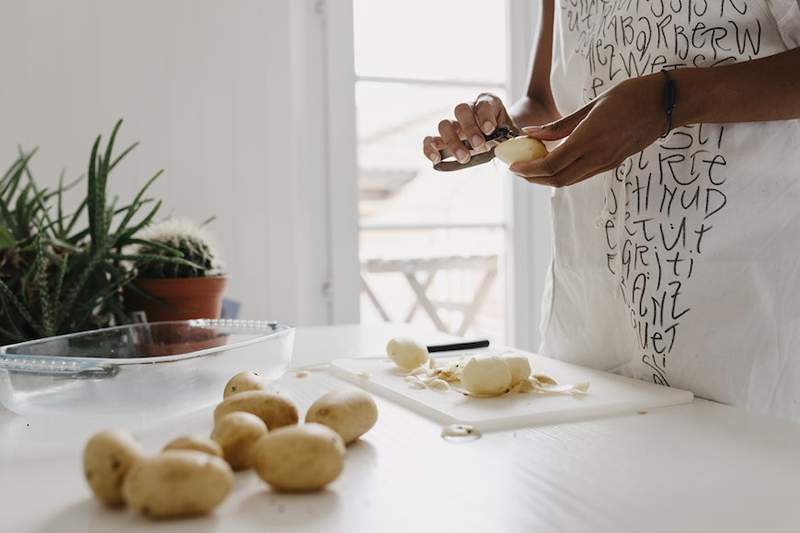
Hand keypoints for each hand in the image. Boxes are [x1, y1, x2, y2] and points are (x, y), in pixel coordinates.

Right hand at [422, 93, 514, 164]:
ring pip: (444, 124)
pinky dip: (430, 148)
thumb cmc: (507, 134)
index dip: (485, 115)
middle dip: (469, 128)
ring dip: (452, 141)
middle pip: (461, 110)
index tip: (490, 129)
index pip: (483, 104)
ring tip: (464, 157)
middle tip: (479, 145)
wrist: (501, 137)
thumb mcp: (514, 133)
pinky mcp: (443, 138)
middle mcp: (468, 110)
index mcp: (487, 103)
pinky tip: (436, 159)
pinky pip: (430, 139)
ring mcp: (454, 123)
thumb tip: (510, 147)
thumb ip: (512, 139)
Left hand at [510, 74, 664, 186]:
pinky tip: (553, 161)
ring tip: (530, 166)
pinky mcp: (612, 163)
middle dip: (533, 178)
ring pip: (569, 180)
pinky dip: (563, 172)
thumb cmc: (630, 95)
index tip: (512, 166)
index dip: (528, 168)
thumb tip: (530, 133)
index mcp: (591, 139)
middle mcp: (599, 156)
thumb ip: (560, 124)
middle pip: (557, 179)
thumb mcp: (591, 105)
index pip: (552, 164)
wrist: (668, 104)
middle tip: (517, 169)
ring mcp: (607, 163)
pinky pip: (581, 175)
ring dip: (546, 178)